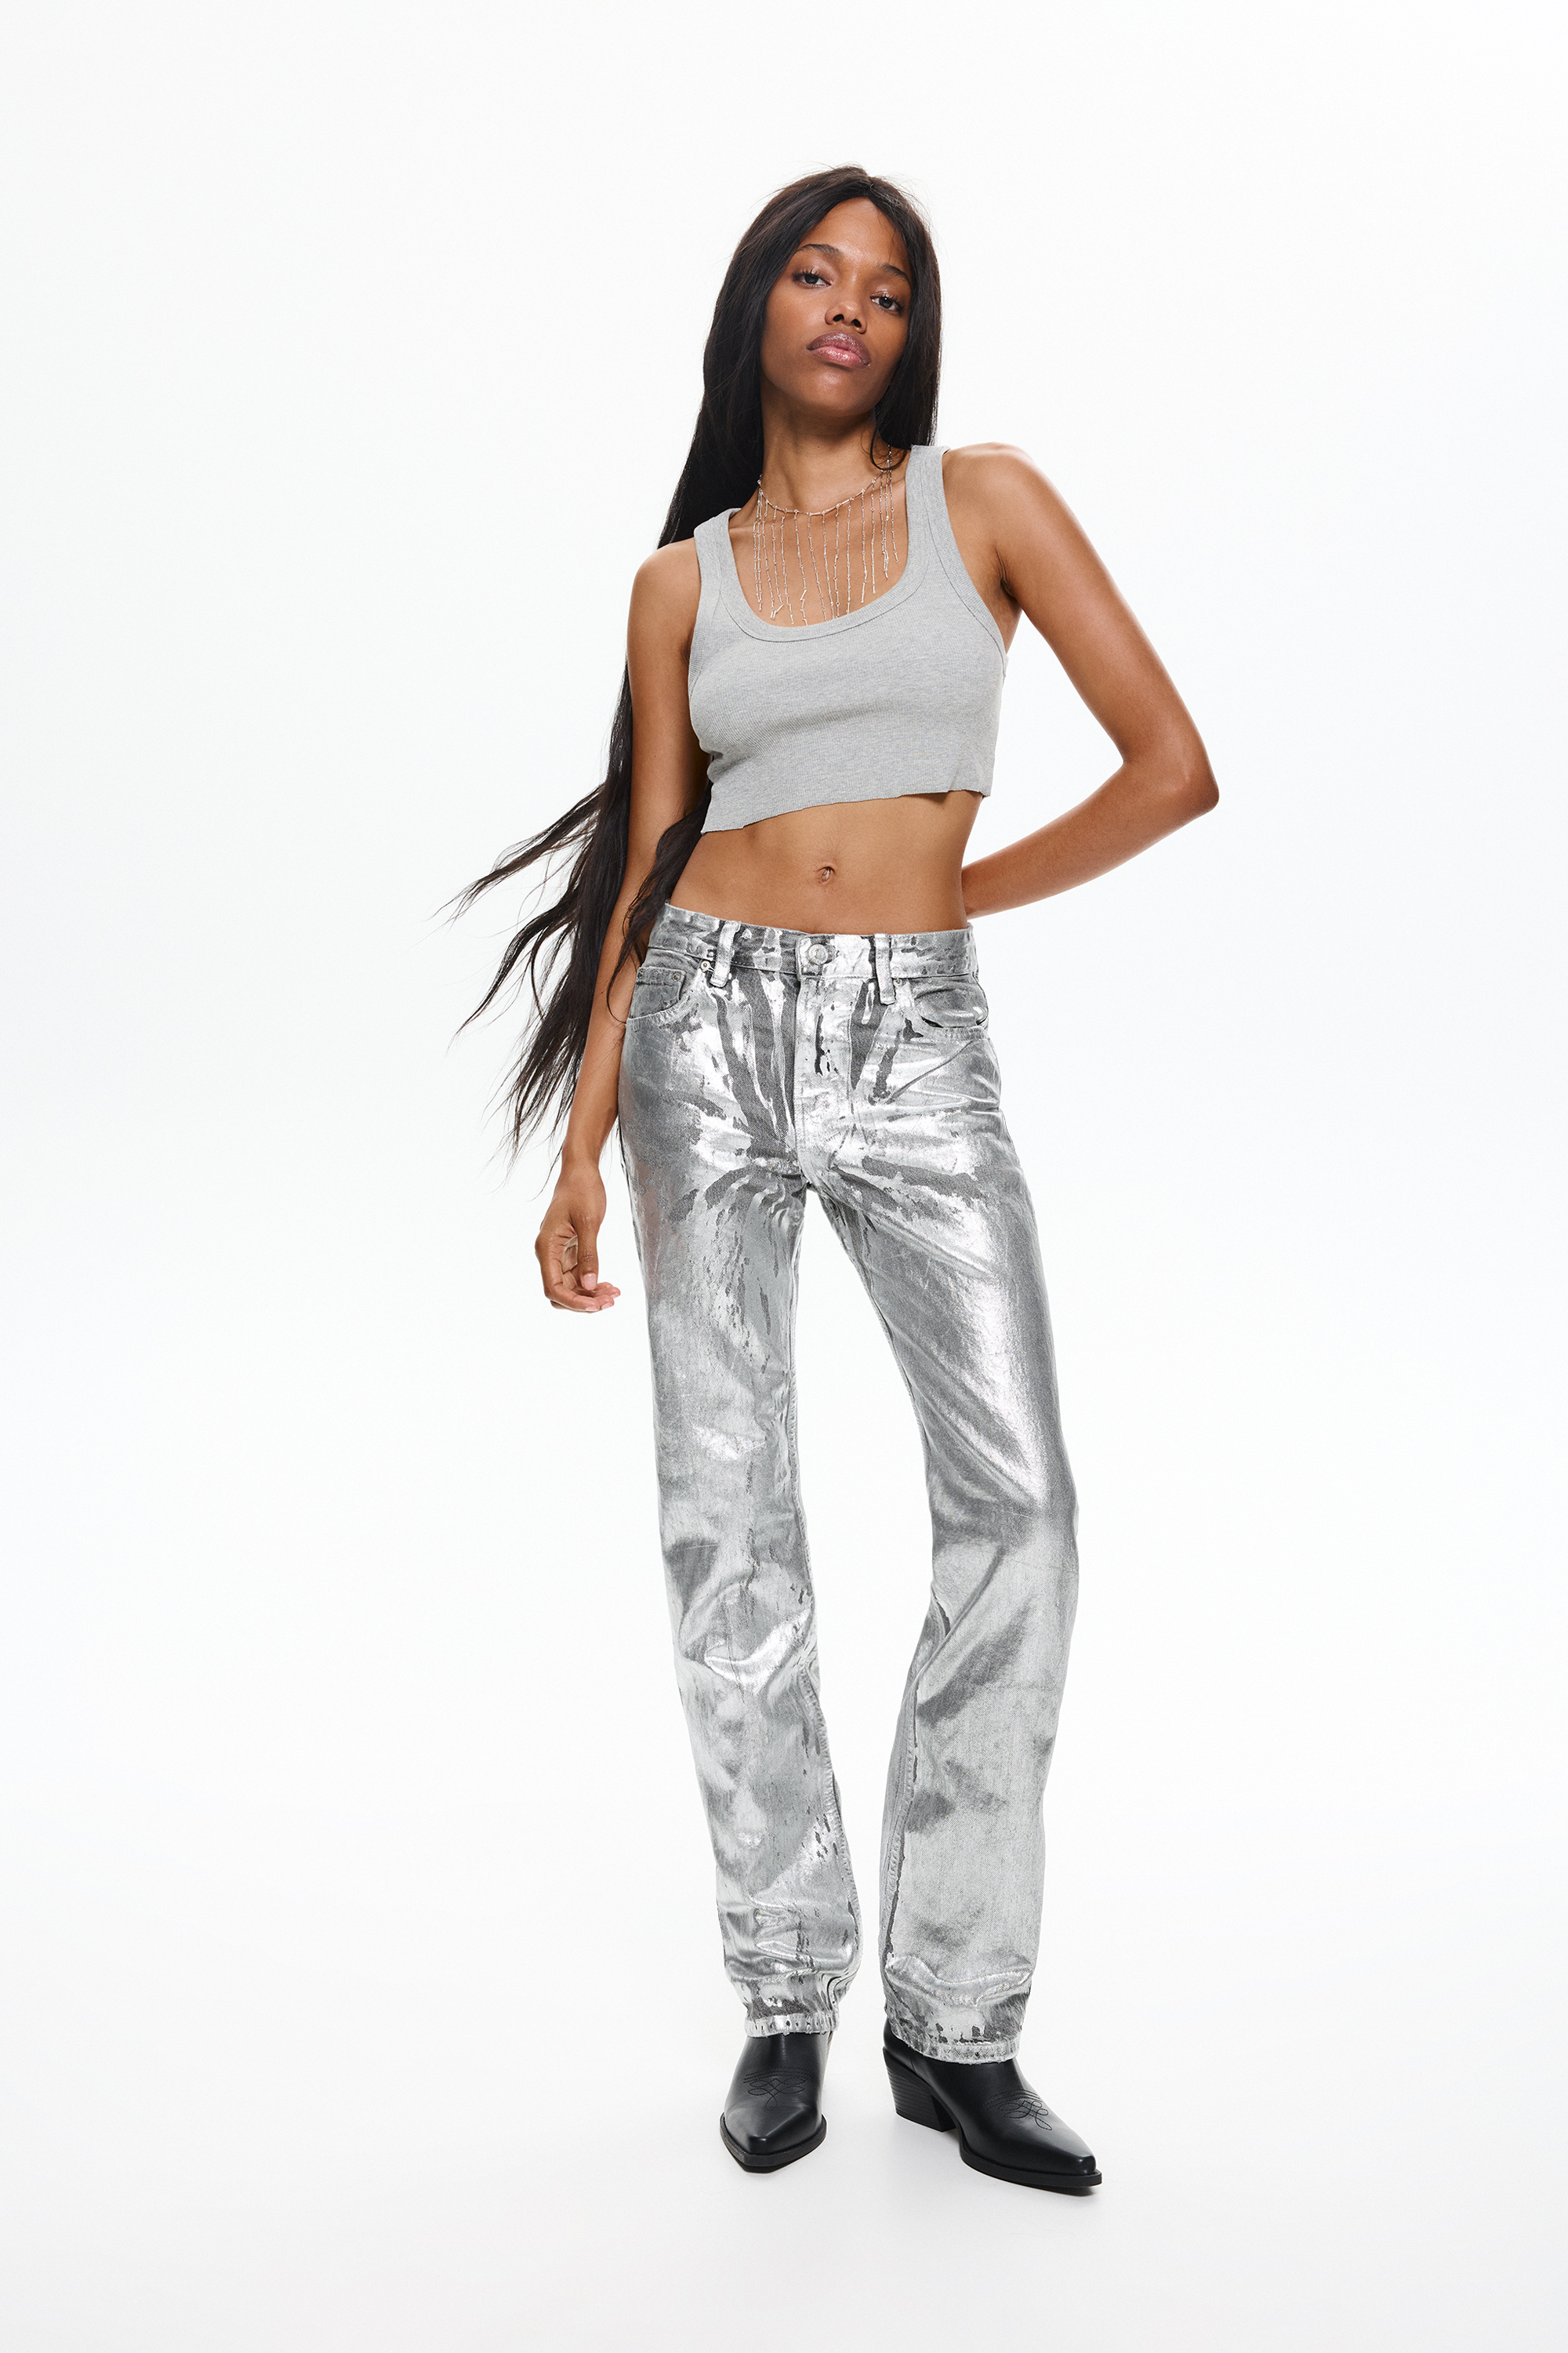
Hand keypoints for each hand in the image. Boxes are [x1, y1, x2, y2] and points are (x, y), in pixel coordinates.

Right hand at [536, 1167, 621, 1313]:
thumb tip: (589, 1285)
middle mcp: (549, 1254)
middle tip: (611, 1301)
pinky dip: (593, 1283)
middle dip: (584, 1302)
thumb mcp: (588, 1222)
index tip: (597, 1306)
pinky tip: (610, 1285)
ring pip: (571, 1287)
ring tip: (615, 1294)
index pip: (553, 1288)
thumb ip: (588, 1255)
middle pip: (561, 1292)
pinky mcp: (570, 1252)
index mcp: (546, 1247)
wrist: (581, 1172)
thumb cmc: (582, 1191)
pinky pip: (578, 1276)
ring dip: (591, 1294)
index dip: (574, 1302)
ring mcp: (559, 1254)